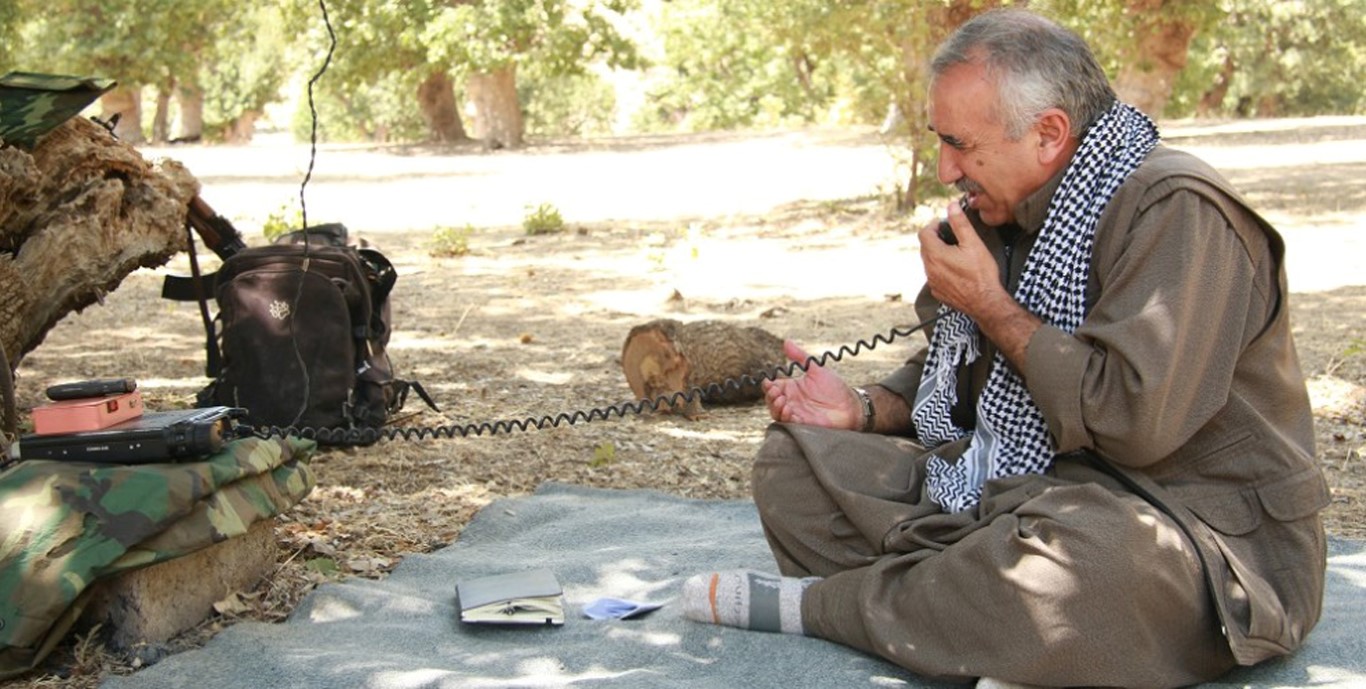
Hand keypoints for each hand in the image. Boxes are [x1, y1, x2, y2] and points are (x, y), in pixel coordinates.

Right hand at [762, 340, 860, 429]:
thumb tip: (786, 342)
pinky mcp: (802, 424)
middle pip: (771, 401)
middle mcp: (791, 401)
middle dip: (770, 397)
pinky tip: (790, 411)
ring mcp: (796, 413)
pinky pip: (788, 423)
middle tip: (777, 392)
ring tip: (782, 401)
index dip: (768, 385)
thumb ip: (800, 356)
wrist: (851, 405)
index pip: (772, 387)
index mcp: (792, 388)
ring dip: (776, 407)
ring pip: (776, 413)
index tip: (770, 382)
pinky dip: (786, 417)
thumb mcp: (816, 369)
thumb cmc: (835, 388)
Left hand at [917, 201, 1005, 318]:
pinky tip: (956, 270)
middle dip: (936, 238)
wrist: (986, 302)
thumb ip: (960, 223)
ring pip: (929, 262)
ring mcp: (932, 282)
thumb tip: (951, 207)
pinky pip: (934, 276)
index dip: (933, 225)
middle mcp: (929, 269)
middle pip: (925, 247)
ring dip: (938, 254)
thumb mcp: (973, 243)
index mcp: (935, 255)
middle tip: (952, 236)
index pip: (924, 233)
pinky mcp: (938, 292)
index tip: (944, 223)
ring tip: (956, 252)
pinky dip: (941, 269)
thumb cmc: (981, 274)